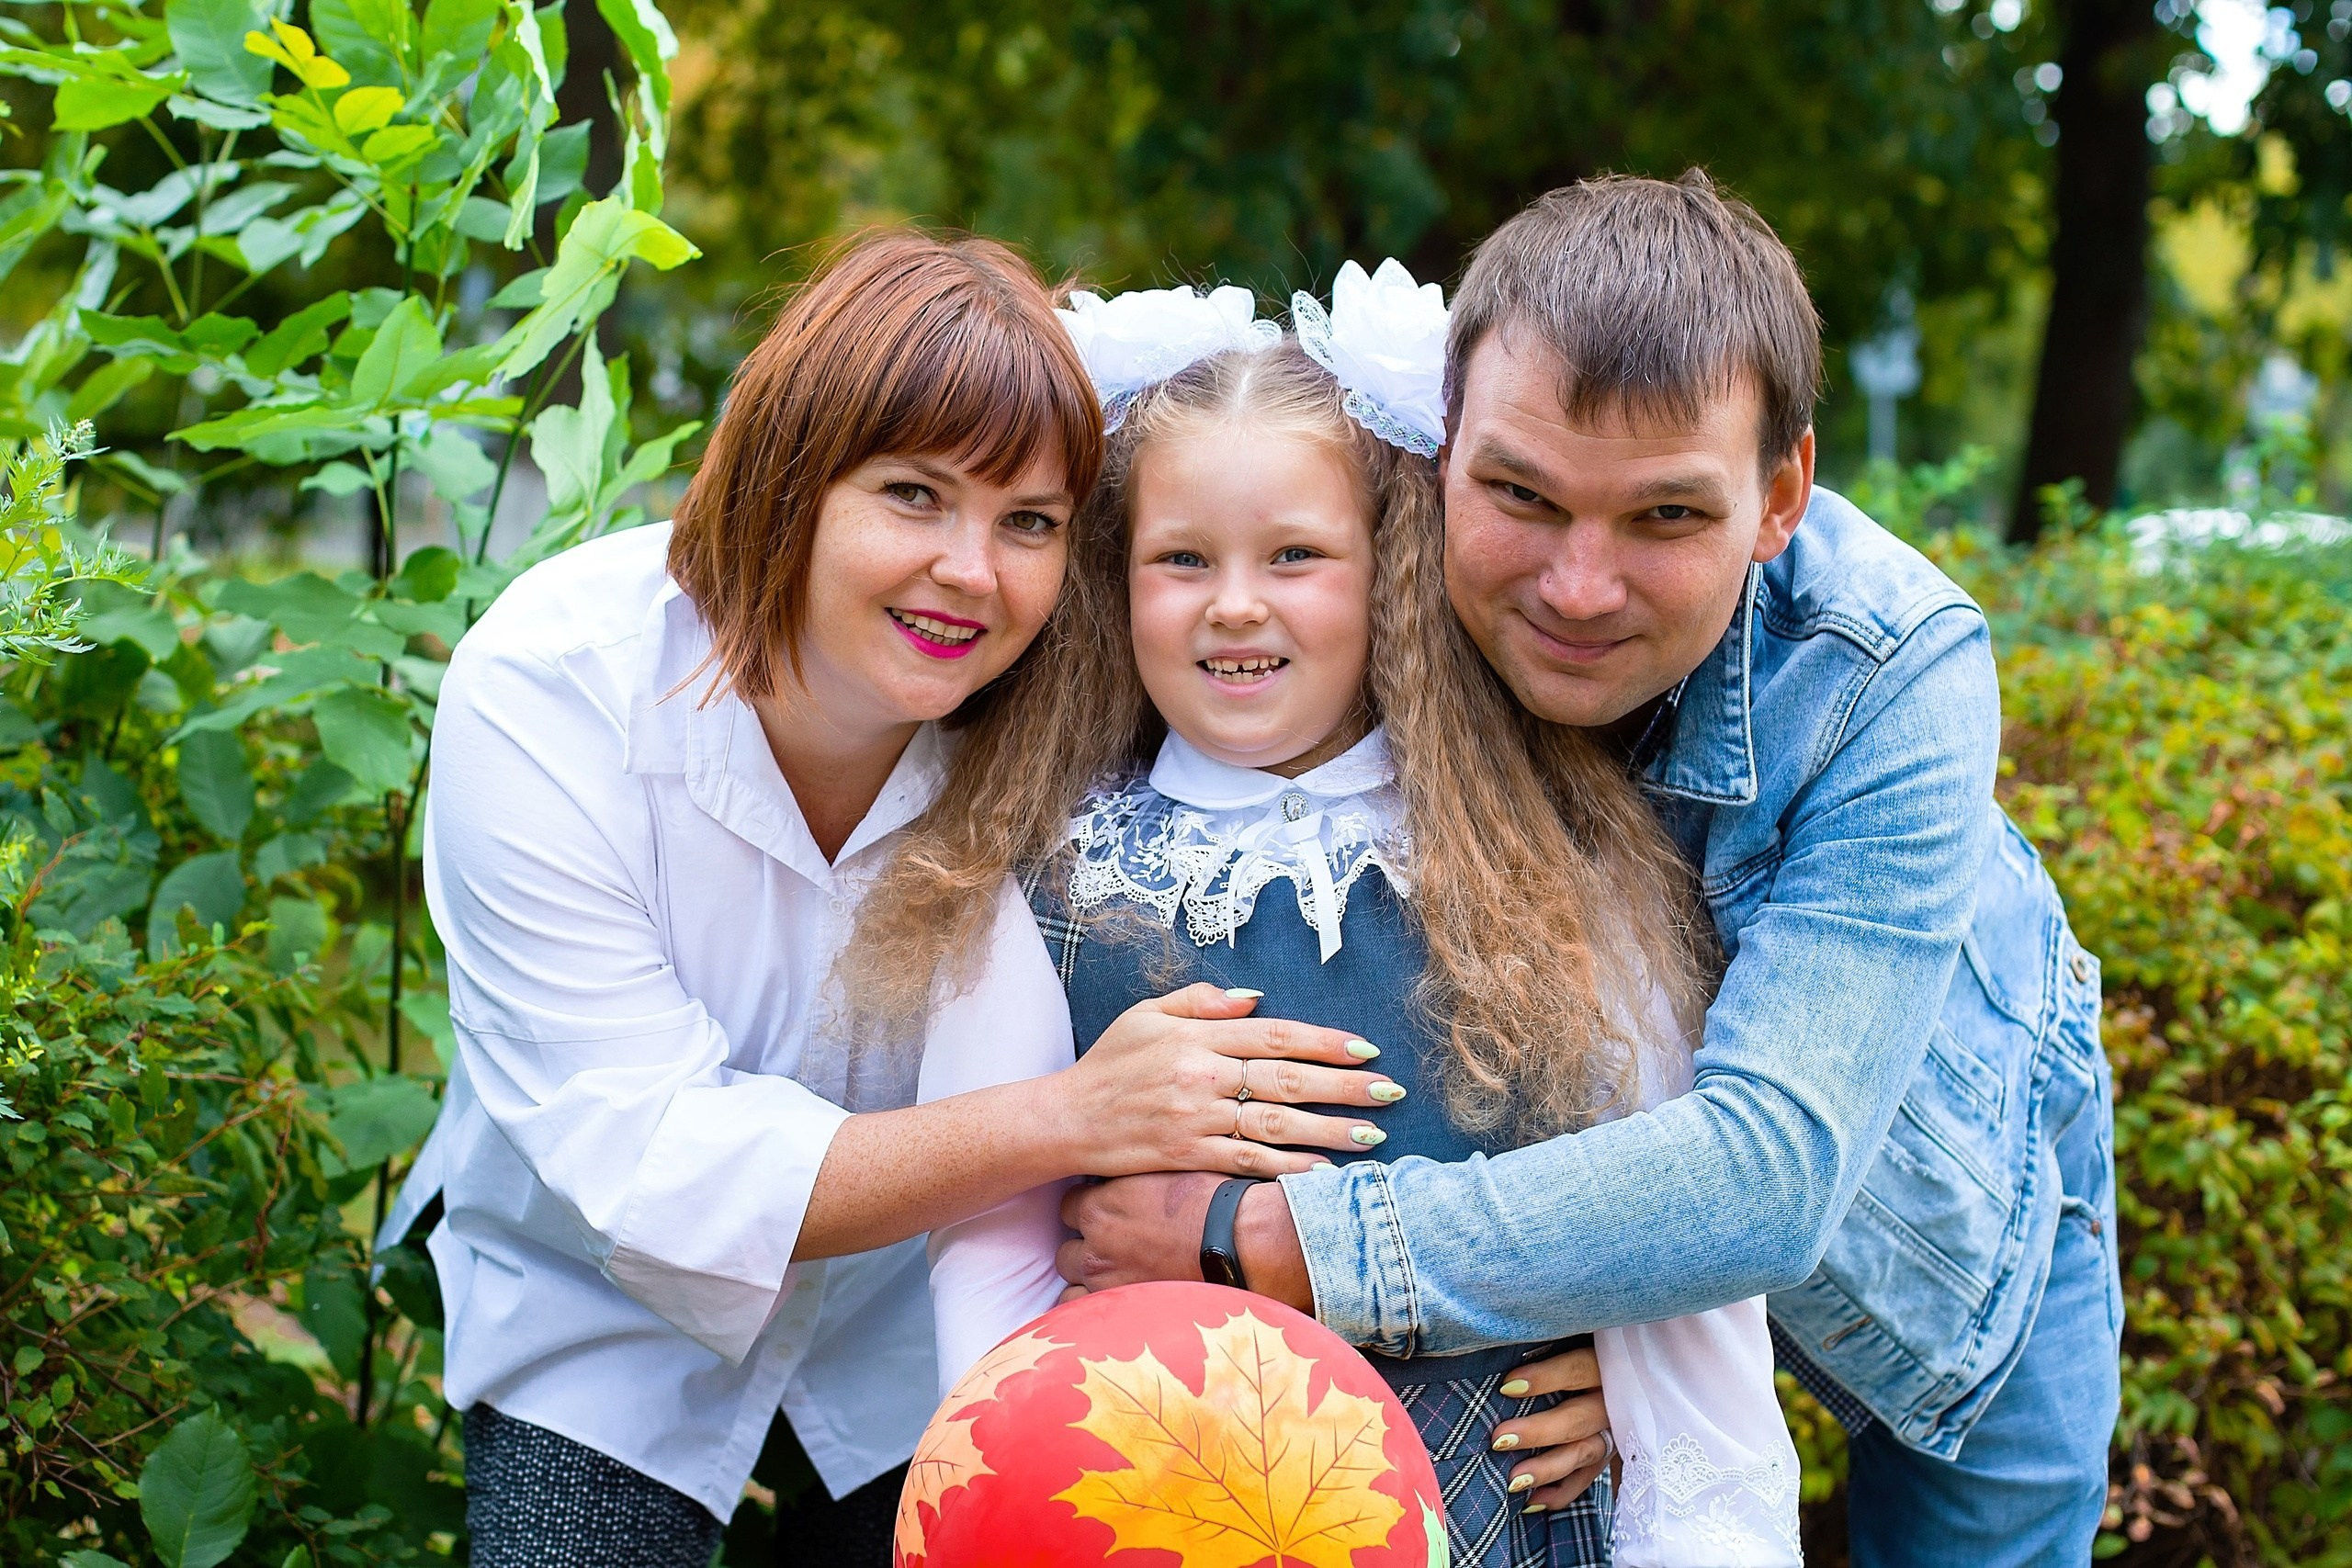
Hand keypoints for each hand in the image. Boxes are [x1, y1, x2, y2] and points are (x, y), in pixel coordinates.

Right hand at [1050, 983, 1397, 1178]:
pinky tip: (1323, 1174)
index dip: (1325, 1041)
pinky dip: (1287, 1170)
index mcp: (1198, 1037)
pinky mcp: (1189, 1156)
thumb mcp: (1147, 1014)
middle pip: (1287, 1079)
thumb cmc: (1109, 1063)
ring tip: (1372, 1136)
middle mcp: (1202, 1075)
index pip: (1275, 1035)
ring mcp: (1197, 1119)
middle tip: (1389, 1091)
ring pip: (1276, 1125)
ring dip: (1329, 1131)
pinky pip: (1247, 1164)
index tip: (1366, 1048)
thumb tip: (1257, 998)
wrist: (1067, 1119)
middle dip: (1344, 1086)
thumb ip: (1202, 1001)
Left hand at [1056, 1174, 1316, 1311]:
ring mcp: (1105, 1280)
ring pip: (1073, 1281)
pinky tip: (1119, 1303)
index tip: (1112, 1217)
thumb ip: (1135, 1179)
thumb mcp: (1168, 1169)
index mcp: (1101, 1204)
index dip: (1092, 1212)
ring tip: (1123, 1278)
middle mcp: (1095, 1243)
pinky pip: (1083, 1313)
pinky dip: (1095, 1309)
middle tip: (1121, 1250)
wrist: (1245, 1242)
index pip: (1070, 1207)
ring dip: (1091, 1280)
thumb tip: (1128, 1174)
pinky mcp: (1122, 1310)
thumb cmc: (1215, 1201)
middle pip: (1069, 1248)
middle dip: (1089, 1249)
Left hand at [1488, 1344, 1612, 1511]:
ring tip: (1512, 1480)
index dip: (1545, 1377)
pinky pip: (1588, 1479)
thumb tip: (1497, 1346)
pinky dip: (1562, 1493)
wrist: (1637, 1371)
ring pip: (1584, 1453)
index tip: (1507, 1386)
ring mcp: (1614, 1431)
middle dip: (1539, 1432)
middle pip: (1578, 1419)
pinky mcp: (1610, 1454)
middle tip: (1500, 1439)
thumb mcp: (1576, 1338)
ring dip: (1548, 1469)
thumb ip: (1547, 1344)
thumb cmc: (1582, 1347)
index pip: (1578, 1369)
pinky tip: (1533, 1501)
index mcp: (1606, 1363)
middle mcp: (1614, 1400)